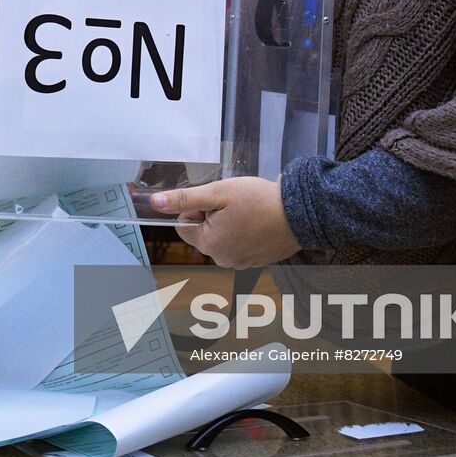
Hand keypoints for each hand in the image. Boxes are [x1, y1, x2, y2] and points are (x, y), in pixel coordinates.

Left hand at [150, 177, 300, 267]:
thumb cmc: (259, 201)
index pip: (183, 225)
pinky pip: (237, 244)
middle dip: (213, 216)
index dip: (197, 208)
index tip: (218, 202)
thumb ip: (185, 199)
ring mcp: (239, 263)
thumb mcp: (218, 193)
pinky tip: (257, 223)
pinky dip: (243, 233)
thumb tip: (155, 203)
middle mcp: (221, 259)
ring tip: (249, 214)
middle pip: (202, 233)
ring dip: (228, 224)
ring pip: (220, 237)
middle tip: (235, 206)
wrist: (300, 214)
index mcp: (209, 245)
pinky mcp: (255, 261)